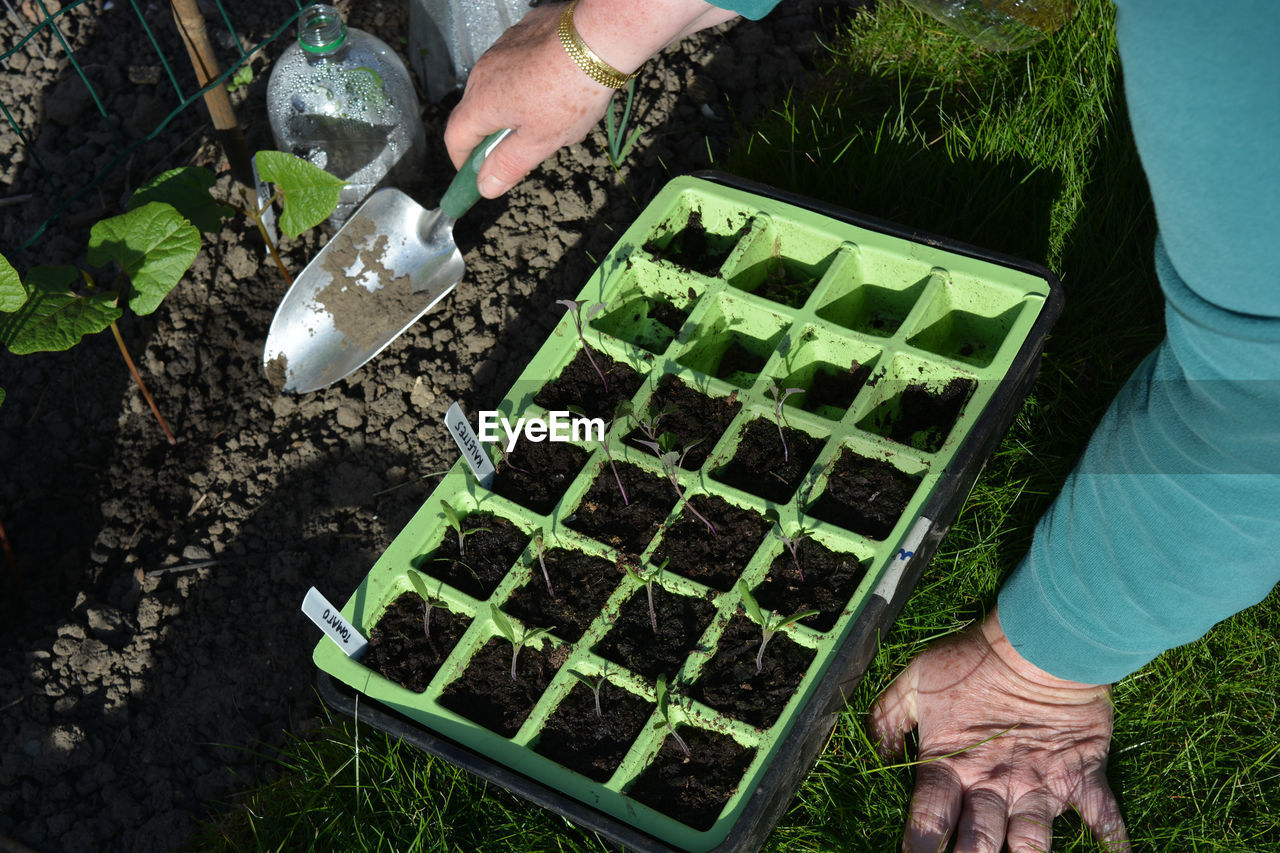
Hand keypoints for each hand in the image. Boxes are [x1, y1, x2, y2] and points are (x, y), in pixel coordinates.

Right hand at [444, 4, 613, 198]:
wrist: (596, 37)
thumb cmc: (569, 92)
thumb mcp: (541, 141)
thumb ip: (509, 165)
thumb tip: (485, 186)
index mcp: (482, 102)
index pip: (455, 137)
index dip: (463, 161)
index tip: (476, 176)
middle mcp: (483, 72)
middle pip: (477, 112)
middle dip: (494, 135)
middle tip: (521, 151)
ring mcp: (501, 48)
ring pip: (499, 87)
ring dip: (513, 107)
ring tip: (551, 117)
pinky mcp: (522, 32)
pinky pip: (517, 65)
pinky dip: (528, 82)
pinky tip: (557, 88)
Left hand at [868, 606, 1129, 851]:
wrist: (1037, 641)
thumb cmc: (972, 660)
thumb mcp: (916, 680)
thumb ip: (889, 717)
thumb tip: (878, 754)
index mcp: (952, 764)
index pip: (929, 818)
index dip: (919, 847)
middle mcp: (994, 783)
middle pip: (979, 841)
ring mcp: (1039, 783)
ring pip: (1032, 841)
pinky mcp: (1080, 774)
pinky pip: (1102, 814)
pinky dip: (1113, 838)